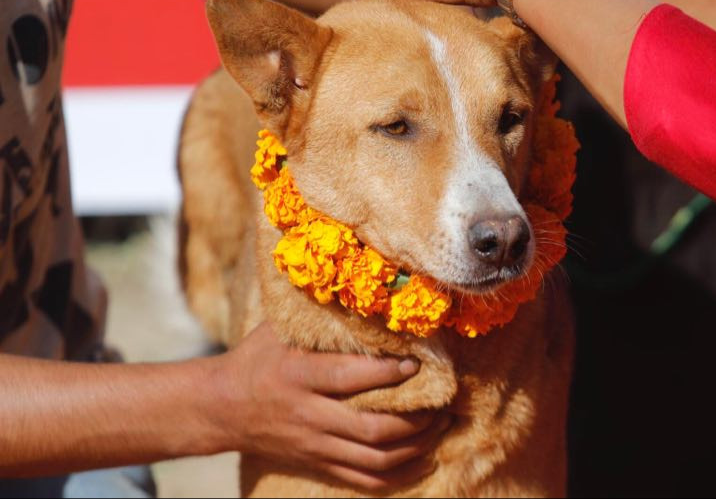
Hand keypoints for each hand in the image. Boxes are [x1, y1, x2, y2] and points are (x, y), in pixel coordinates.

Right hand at [212, 324, 449, 491]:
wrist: (220, 407)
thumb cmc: (259, 357)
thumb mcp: (280, 330)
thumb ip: (320, 316)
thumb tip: (362, 286)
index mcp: (298, 376)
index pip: (349, 377)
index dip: (389, 373)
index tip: (419, 362)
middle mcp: (308, 414)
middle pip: (371, 427)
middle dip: (416, 418)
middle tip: (444, 402)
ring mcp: (314, 444)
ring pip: (374, 457)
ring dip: (416, 446)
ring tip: (441, 427)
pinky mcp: (318, 464)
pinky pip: (365, 479)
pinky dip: (400, 475)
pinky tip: (424, 461)